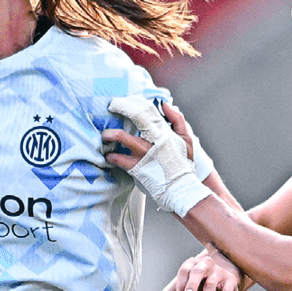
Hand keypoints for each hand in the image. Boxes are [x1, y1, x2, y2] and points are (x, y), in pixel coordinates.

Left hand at [104, 97, 211, 216]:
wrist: (181, 188)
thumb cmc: (183, 163)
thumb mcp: (187, 139)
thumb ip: (177, 120)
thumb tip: (165, 104)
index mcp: (165, 131)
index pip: (148, 110)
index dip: (134, 103)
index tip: (124, 102)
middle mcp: (154, 140)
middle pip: (135, 117)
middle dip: (121, 108)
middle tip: (111, 107)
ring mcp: (144, 154)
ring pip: (122, 137)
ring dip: (110, 134)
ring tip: (105, 135)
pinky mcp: (137, 168)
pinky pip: (119, 159)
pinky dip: (112, 157)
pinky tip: (109, 156)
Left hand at [176, 247, 243, 290]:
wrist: (221, 281)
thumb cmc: (201, 285)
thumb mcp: (191, 287)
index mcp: (193, 264)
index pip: (184, 270)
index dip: (181, 285)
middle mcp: (206, 264)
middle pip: (197, 272)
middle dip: (192, 285)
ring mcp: (219, 271)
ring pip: (211, 285)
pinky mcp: (230, 279)